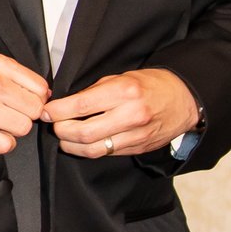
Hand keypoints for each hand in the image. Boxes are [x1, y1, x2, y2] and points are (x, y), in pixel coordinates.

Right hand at [0, 55, 50, 153]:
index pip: (40, 88)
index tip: (24, 103)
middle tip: (8, 114)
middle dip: (25, 115)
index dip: (36, 99)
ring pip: (23, 128)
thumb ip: (15, 76)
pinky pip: (6, 144)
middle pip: (35, 109)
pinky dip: (2, 143)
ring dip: (13, 130)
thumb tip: (45, 94)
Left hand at [43, 67, 199, 158]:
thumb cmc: (150, 84)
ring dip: (70, 145)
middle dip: (60, 130)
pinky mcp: (138, 148)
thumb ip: (93, 91)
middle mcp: (130, 115)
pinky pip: (106, 154)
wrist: (185, 99)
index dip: (56, 111)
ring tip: (64, 137)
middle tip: (53, 125)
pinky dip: (88, 150)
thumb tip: (63, 103)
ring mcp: (135, 135)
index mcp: (124, 92)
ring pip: (92, 149)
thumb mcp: (121, 77)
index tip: (45, 111)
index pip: (80, 106)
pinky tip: (81, 143)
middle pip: (82, 133)